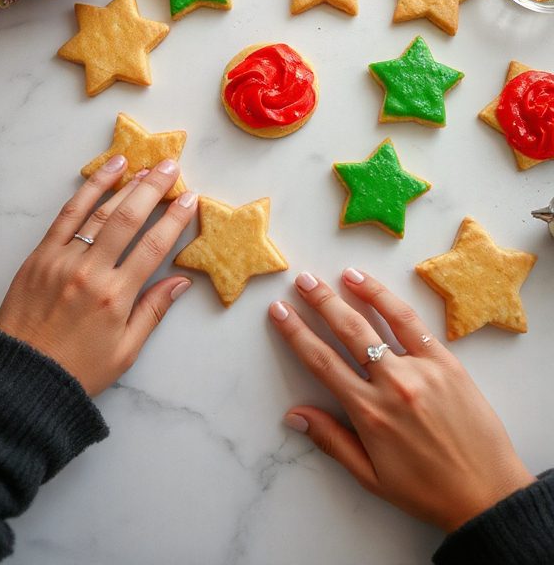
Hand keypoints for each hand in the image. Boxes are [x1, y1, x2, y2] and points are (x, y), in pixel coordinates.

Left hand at [0, 156, 196, 395]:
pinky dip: (89, 190)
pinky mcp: (41, 255)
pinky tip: (106, 172)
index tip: (191, 199)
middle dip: (154, 189)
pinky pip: (67, 215)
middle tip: (172, 167)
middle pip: (129, 219)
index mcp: (116, 297)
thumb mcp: (126, 350)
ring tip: (145, 165)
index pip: (154, 246)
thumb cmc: (78, 369)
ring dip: (125, 184)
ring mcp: (63, 260)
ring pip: (100, 212)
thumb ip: (154, 311)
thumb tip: (181, 281)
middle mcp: (91, 273)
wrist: (24, 377)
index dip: (176, 219)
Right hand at [270, 271, 534, 532]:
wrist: (487, 493)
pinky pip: (414, 324)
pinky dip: (391, 301)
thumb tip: (294, 415)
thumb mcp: (371, 477)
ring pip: (381, 320)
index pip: (322, 363)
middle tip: (302, 281)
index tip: (279, 311)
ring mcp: (421, 369)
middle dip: (320, 303)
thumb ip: (332, 441)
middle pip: (347, 332)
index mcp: (369, 414)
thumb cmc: (426, 491)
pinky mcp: (446, 361)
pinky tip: (375, 288)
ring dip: (356, 293)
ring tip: (336, 274)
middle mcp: (392, 384)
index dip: (296, 334)